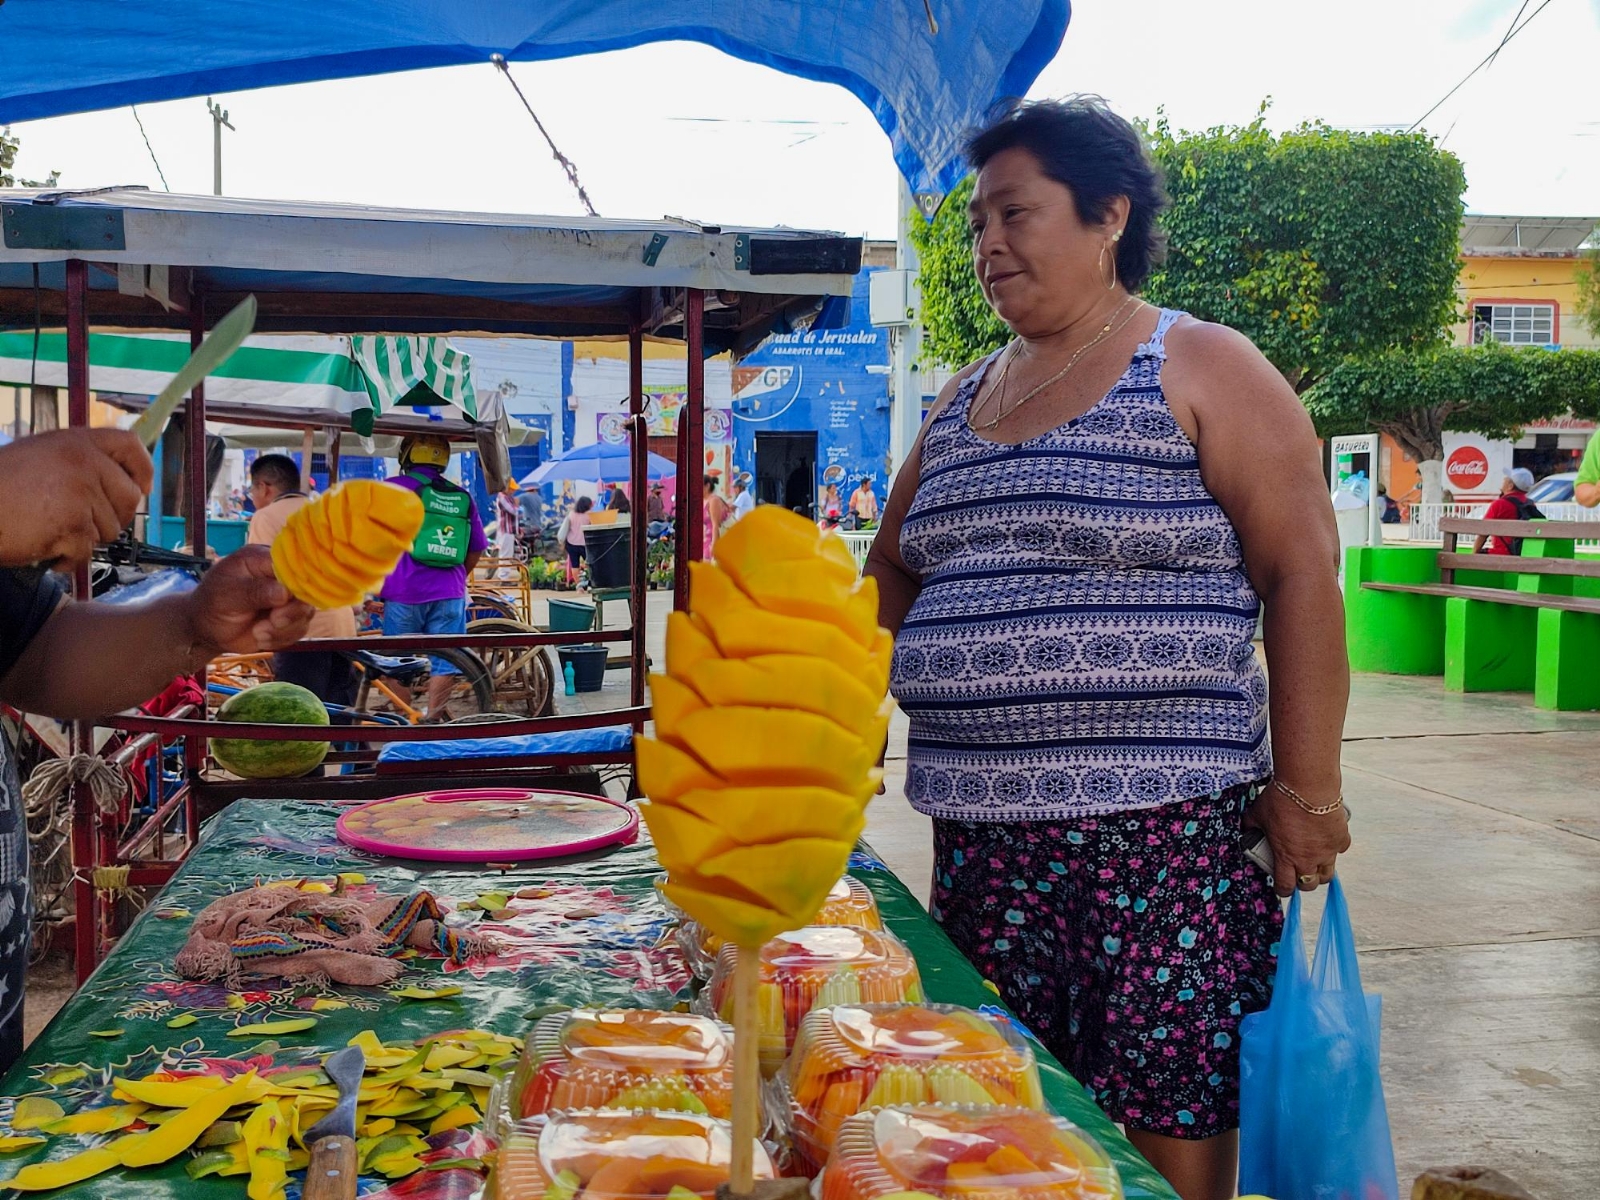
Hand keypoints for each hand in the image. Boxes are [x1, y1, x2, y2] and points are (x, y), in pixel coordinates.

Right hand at [0, 429, 152, 569]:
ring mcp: (80, 492)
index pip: (129, 445)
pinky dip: (65, 558)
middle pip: (129, 498)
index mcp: (75, 441)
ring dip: (83, 538)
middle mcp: (83, 461)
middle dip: (111, 517)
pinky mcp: (73, 523)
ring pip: (110, 529)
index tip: (142, 487)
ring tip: (47, 528)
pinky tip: (41, 546)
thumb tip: (124, 482)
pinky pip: (86, 551)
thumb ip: (78, 463)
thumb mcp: (40, 457)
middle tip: (78, 523)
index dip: (142, 468)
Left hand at [185, 545, 313, 655]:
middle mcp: (281, 578)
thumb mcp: (227, 593)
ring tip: (259, 633)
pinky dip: (281, 639)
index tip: (284, 600)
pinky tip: (261, 638)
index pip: (294, 565)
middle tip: (274, 621)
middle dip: (292, 612)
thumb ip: (254, 591)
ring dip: (284, 629)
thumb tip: (284, 593)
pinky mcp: (288, 620)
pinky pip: (298, 631)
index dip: (296, 583)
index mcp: (265, 560)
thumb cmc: (211, 602)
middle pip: (306, 592)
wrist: (206, 629)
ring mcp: (287, 600)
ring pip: (305, 615)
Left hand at [1244, 782, 1351, 897]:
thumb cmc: (1281, 799)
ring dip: (1320, 872)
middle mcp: (1308, 859)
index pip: (1285, 886)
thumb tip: (1246, 828)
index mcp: (1286, 857)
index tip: (1281, 886)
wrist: (1308, 785)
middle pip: (1309, 885)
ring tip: (1313, 862)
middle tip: (1297, 873)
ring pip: (1328, 874)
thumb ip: (1251, 825)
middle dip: (1302, 883)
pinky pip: (1340, 850)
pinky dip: (1334, 848)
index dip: (1282, 889)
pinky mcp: (1340, 838)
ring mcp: (1327, 851)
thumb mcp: (1257, 813)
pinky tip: (1326, 840)